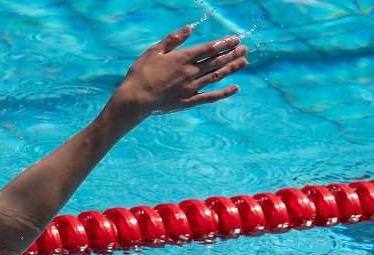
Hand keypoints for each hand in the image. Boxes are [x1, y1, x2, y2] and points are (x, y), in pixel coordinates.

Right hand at [108, 25, 248, 122]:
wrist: (135, 99)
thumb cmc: (141, 73)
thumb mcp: (153, 51)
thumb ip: (173, 40)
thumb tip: (189, 28)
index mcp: (183, 58)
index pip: (209, 49)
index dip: (224, 43)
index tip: (235, 39)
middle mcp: (191, 72)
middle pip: (216, 61)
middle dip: (232, 54)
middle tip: (245, 49)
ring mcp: (191, 87)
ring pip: (216, 76)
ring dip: (231, 68)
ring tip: (244, 62)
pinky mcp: (188, 101)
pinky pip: (210, 97)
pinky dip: (224, 93)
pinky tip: (235, 88)